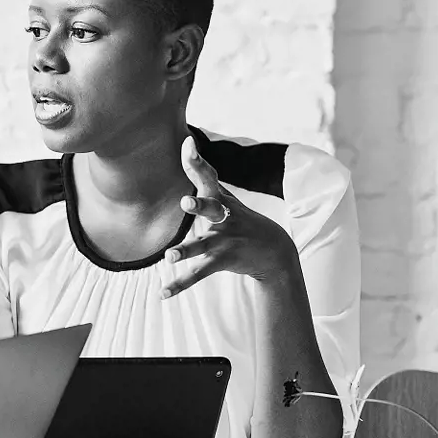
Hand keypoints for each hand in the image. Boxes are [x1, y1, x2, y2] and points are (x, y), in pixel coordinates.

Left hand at [161, 136, 298, 297]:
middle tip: (185, 201)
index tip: (187, 145)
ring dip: (186, 251)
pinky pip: (198, 274)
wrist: (275, 251)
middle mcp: (224, 218)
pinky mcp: (223, 261)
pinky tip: (162, 293)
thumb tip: (185, 143)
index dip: (197, 162)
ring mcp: (225, 241)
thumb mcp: (224, 195)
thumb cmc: (240, 218)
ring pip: (203, 246)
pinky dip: (180, 284)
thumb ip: (203, 173)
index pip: (208, 177)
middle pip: (211, 209)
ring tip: (169, 257)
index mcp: (221, 200)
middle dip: (200, 205)